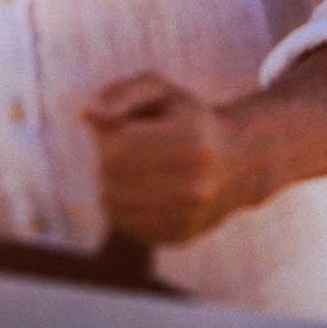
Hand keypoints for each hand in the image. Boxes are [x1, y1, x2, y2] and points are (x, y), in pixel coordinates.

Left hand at [84, 72, 261, 247]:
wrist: (239, 164)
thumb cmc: (187, 118)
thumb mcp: (159, 90)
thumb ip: (122, 94)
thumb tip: (87, 114)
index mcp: (192, 141)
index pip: (118, 146)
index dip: (107, 135)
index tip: (121, 128)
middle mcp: (196, 184)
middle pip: (113, 177)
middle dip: (106, 159)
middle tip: (123, 149)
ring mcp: (190, 216)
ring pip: (114, 205)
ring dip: (110, 184)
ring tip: (130, 169)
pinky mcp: (181, 237)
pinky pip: (127, 227)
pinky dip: (122, 207)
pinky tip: (139, 190)